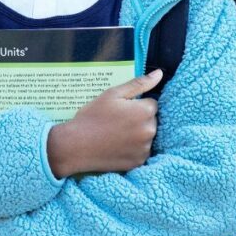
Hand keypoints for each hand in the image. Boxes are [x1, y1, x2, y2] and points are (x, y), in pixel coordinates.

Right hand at [47, 69, 161, 178]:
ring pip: (146, 136)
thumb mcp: (113, 94)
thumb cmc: (92, 116)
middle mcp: (150, 130)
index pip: (151, 104)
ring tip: (115, 135)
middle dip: (138, 119)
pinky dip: (133, 149)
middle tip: (116, 123)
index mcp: (145, 111)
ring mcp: (145, 148)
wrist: (75, 146)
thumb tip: (159, 73)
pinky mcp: (139, 162)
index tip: (120, 110)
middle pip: (151, 120)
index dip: (135, 105)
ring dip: (137, 135)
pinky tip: (117, 146)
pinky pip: (141, 151)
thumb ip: (139, 83)